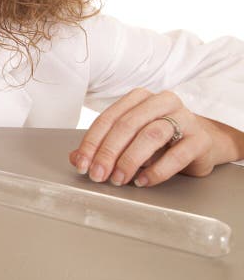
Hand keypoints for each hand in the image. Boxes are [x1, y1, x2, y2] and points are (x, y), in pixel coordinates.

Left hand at [69, 88, 215, 186]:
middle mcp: (161, 102)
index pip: (108, 118)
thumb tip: (75, 158)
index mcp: (139, 98)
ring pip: (150, 135)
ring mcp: (184, 118)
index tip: (82, 164)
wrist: (204, 143)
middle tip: (98, 175)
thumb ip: (102, 146)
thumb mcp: (129, 140)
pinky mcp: (200, 138)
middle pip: (127, 125)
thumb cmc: (161, 140)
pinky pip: (176, 155)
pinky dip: (156, 171)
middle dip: (108, 153)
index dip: (92, 143)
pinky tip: (143, 182)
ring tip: (118, 179)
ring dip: (129, 160)